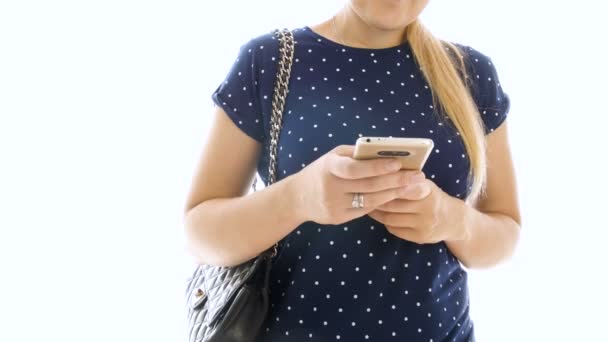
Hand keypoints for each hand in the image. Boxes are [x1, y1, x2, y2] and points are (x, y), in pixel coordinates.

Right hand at [290, 145, 426, 224]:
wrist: (296, 197)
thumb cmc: (321, 171)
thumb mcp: (332, 157)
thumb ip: (355, 155)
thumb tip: (385, 153)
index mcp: (329, 167)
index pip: (355, 168)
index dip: (377, 167)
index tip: (398, 163)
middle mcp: (331, 187)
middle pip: (369, 186)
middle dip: (396, 180)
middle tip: (418, 176)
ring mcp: (334, 205)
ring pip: (371, 200)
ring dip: (395, 193)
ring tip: (413, 186)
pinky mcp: (338, 218)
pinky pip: (365, 210)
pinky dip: (383, 203)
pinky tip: (397, 197)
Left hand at [366, 176, 469, 243]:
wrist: (454, 220)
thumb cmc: (433, 197)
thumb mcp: (426, 185)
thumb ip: (408, 180)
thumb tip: (381, 171)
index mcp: (427, 191)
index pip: (400, 188)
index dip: (383, 186)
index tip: (369, 181)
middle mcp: (427, 208)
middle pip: (392, 204)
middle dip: (375, 200)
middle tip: (362, 194)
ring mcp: (423, 224)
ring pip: (391, 218)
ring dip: (376, 212)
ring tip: (367, 205)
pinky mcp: (420, 237)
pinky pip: (395, 229)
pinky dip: (385, 222)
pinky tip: (379, 216)